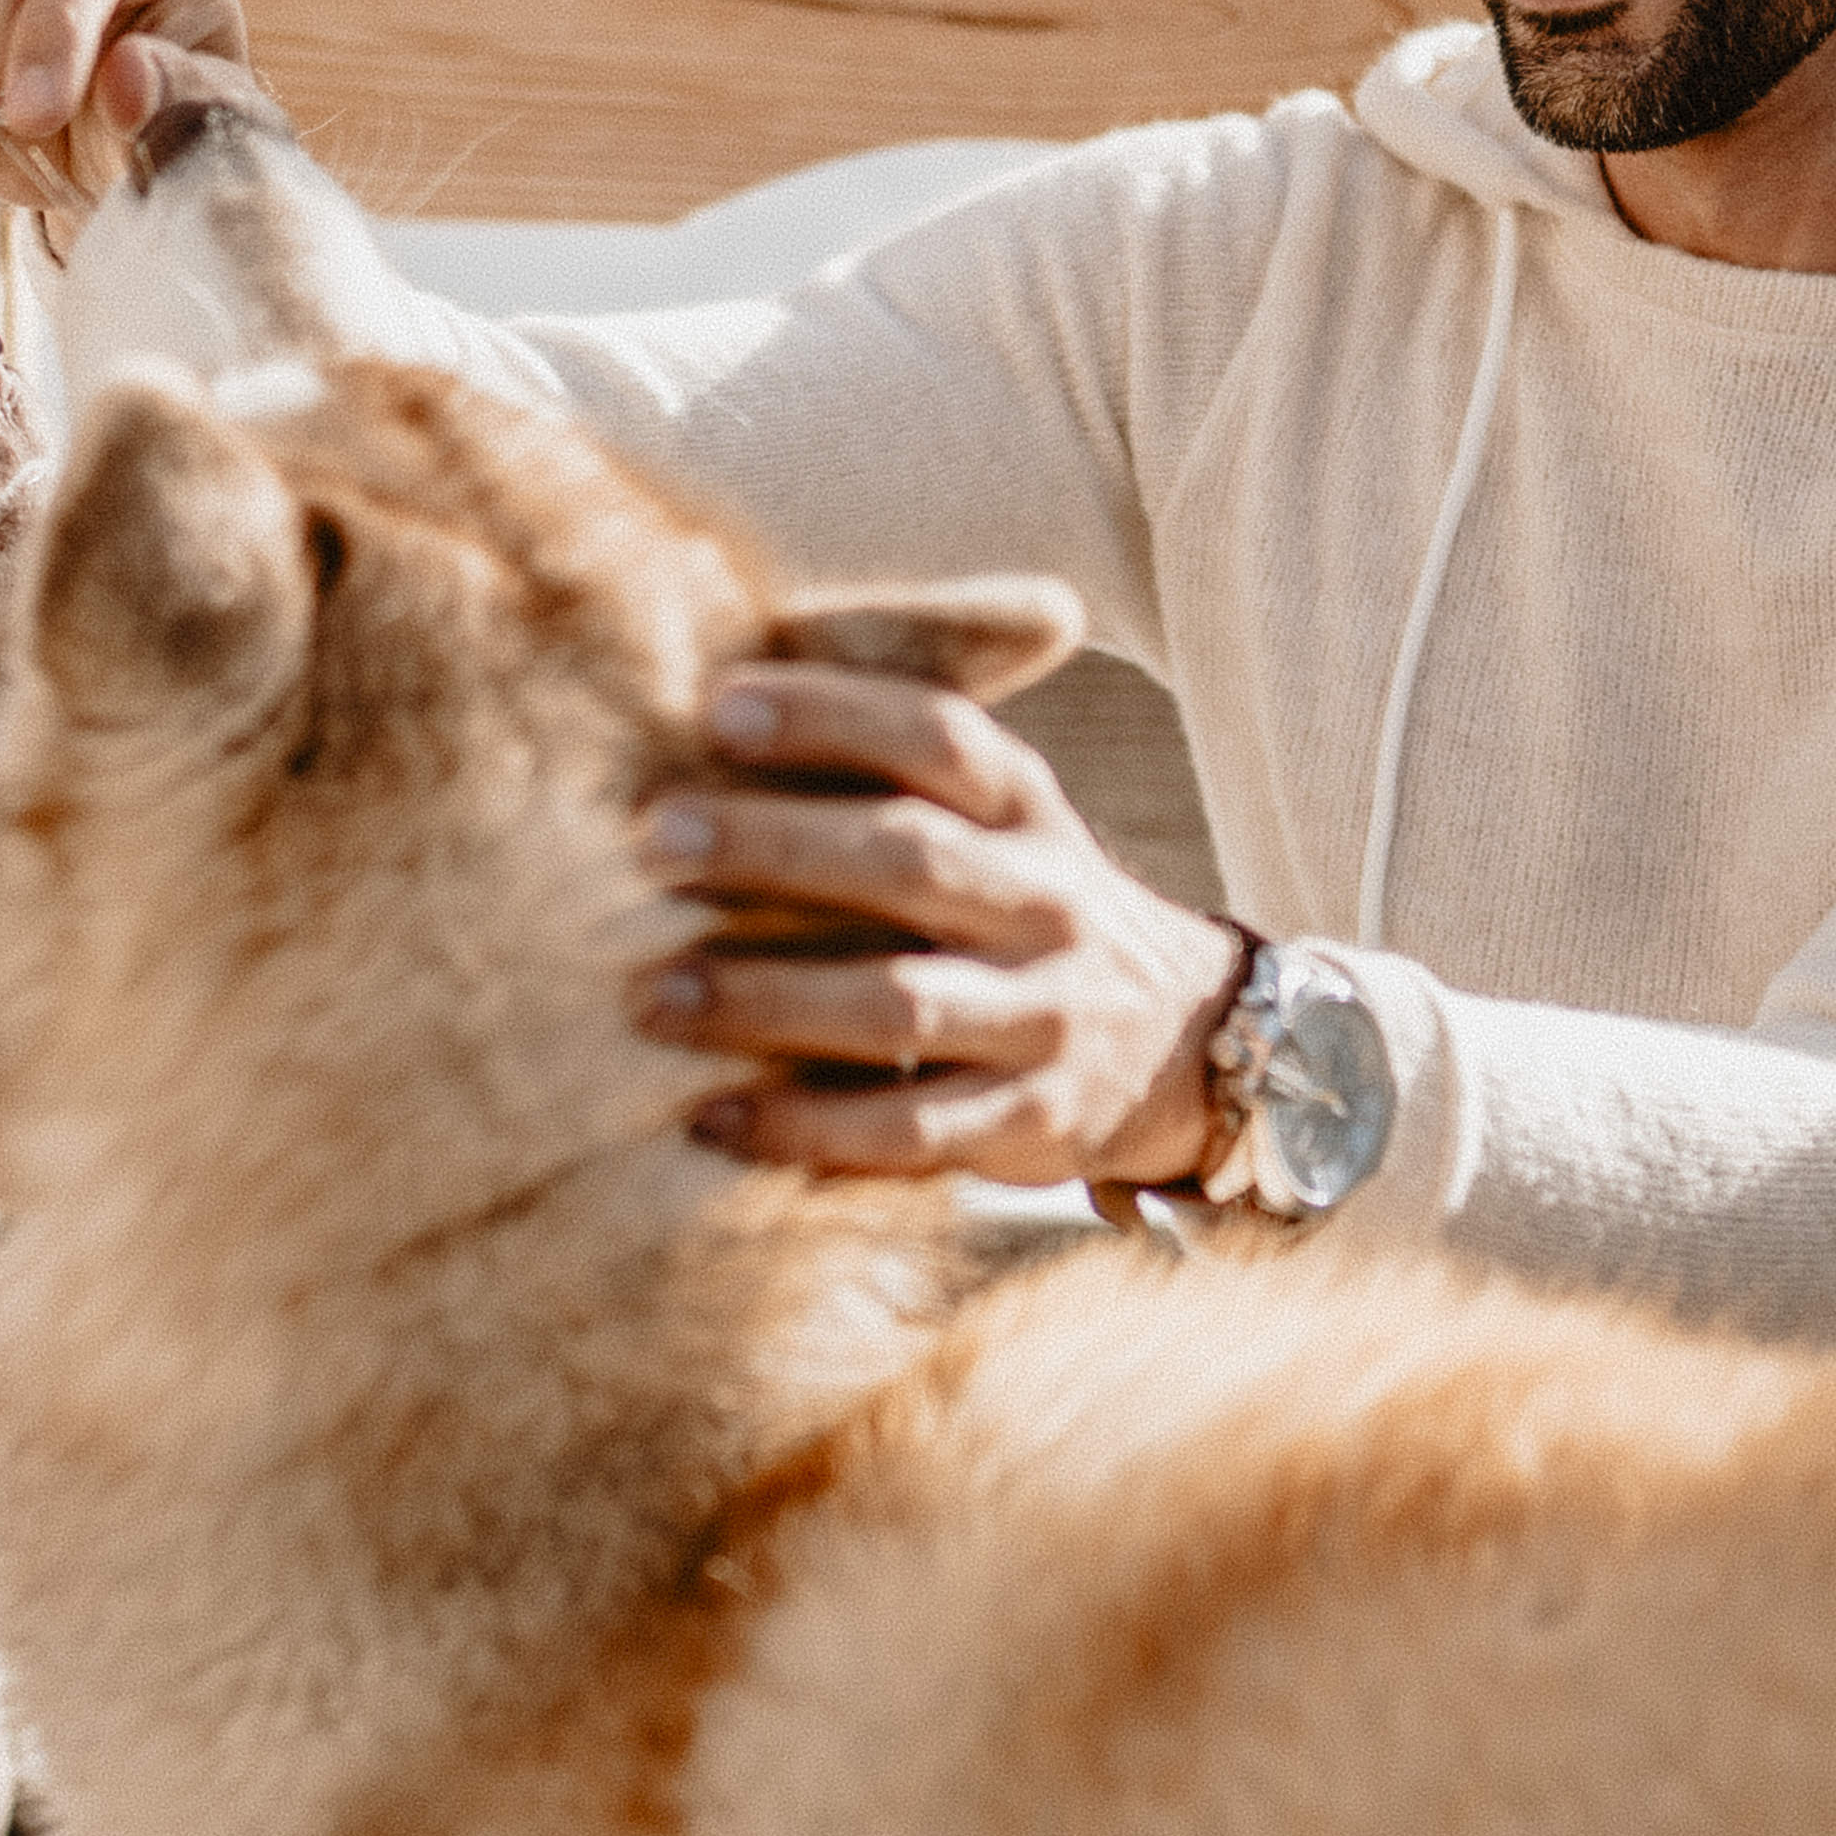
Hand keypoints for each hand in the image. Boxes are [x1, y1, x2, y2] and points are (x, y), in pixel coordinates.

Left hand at [635, 667, 1247, 1184]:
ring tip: (652, 995)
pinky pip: (907, 1128)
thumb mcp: (999, 823)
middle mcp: (1046, 902)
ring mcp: (1045, 1016)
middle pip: (911, 859)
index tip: (715, 706)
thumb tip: (710, 710)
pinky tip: (710, 1116)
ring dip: (768, 998)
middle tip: (651, 843)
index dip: (831, 715)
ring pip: (902, 1004)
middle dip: (773, 846)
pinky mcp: (1030, 1121)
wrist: (1184, 1043)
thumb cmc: (1019, 908)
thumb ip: (892, 775)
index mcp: (1027, 808)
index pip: (938, 737)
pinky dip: (802, 1128)